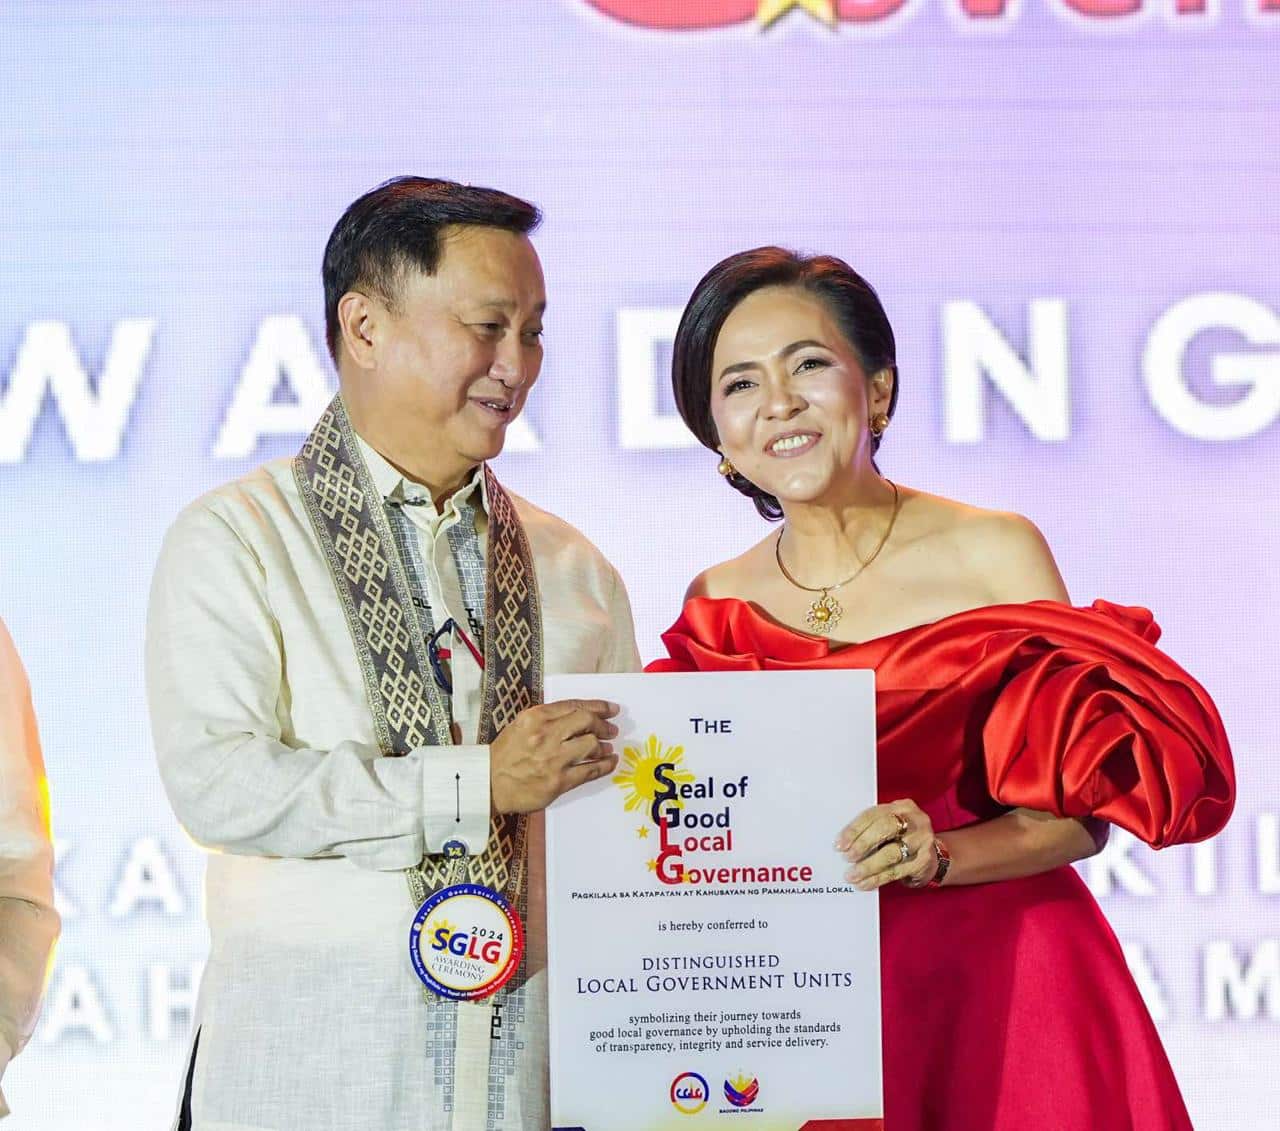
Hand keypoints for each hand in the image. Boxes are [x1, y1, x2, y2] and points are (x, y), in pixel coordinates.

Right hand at [490, 699, 619, 813]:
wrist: (488, 783)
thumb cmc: (505, 754)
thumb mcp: (521, 725)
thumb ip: (548, 718)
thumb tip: (578, 715)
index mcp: (536, 717)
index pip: (575, 706)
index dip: (598, 706)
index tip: (611, 709)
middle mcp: (546, 735)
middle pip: (587, 722)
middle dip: (604, 725)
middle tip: (611, 730)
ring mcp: (553, 759)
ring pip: (592, 745)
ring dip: (604, 746)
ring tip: (607, 748)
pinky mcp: (558, 781)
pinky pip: (589, 771)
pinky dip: (605, 766)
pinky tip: (610, 763)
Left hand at [835, 799, 936, 890]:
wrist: (933, 856)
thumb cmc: (901, 839)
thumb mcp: (890, 826)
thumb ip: (872, 828)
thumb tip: (843, 843)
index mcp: (901, 807)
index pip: (873, 814)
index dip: (854, 829)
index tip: (839, 844)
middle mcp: (915, 820)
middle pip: (885, 829)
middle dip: (863, 844)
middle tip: (847, 857)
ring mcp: (922, 841)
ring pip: (891, 854)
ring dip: (868, 866)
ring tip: (852, 875)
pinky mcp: (924, 861)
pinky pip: (896, 871)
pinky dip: (877, 879)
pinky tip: (864, 884)